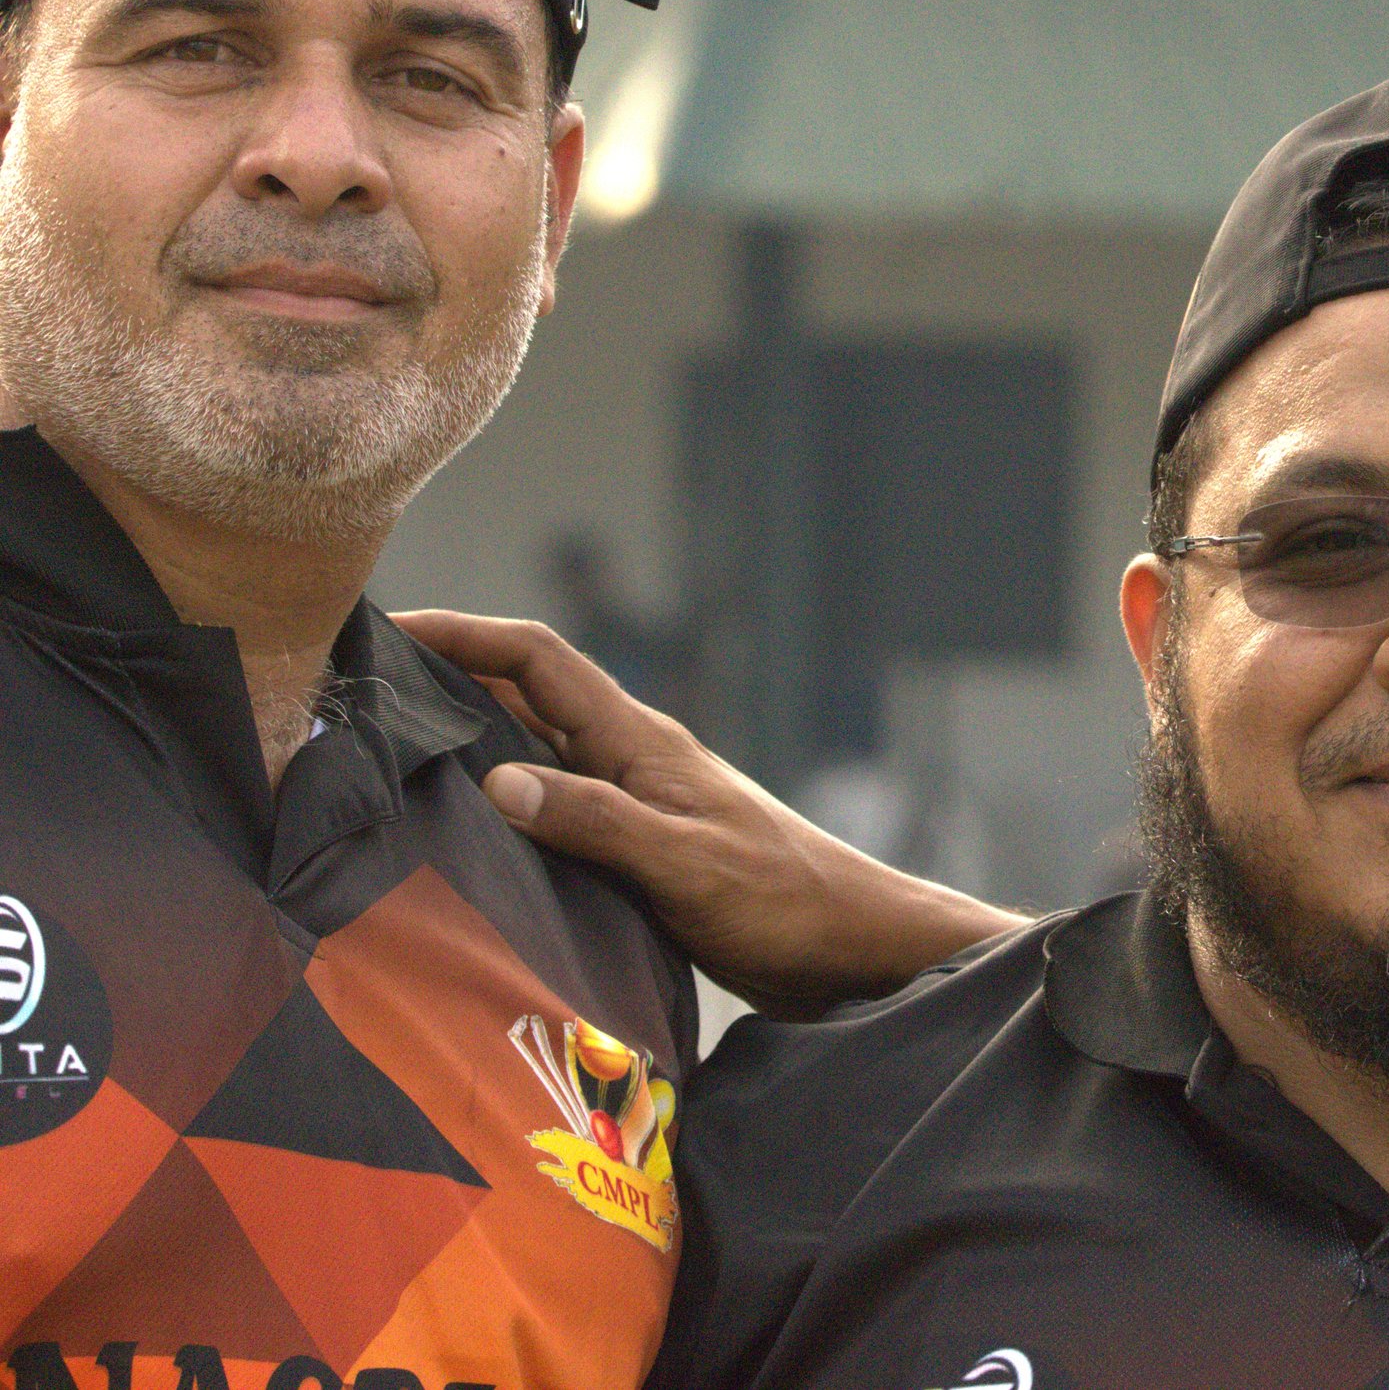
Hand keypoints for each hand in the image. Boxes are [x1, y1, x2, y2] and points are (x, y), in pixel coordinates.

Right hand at [393, 610, 1025, 1017]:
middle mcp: (629, 758)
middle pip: (522, 696)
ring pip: (532, 752)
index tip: (388, 628)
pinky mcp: (636, 847)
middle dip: (444, 681)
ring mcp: (632, 801)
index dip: (463, 634)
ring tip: (382, 759)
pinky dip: (500, 808)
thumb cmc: (779, 899)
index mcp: (639, 741)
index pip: (537, 659)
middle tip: (357, 691)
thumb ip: (596, 822)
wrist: (846, 945)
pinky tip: (459, 839)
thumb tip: (498, 781)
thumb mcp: (683, 863)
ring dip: (465, 746)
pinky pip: (551, 809)